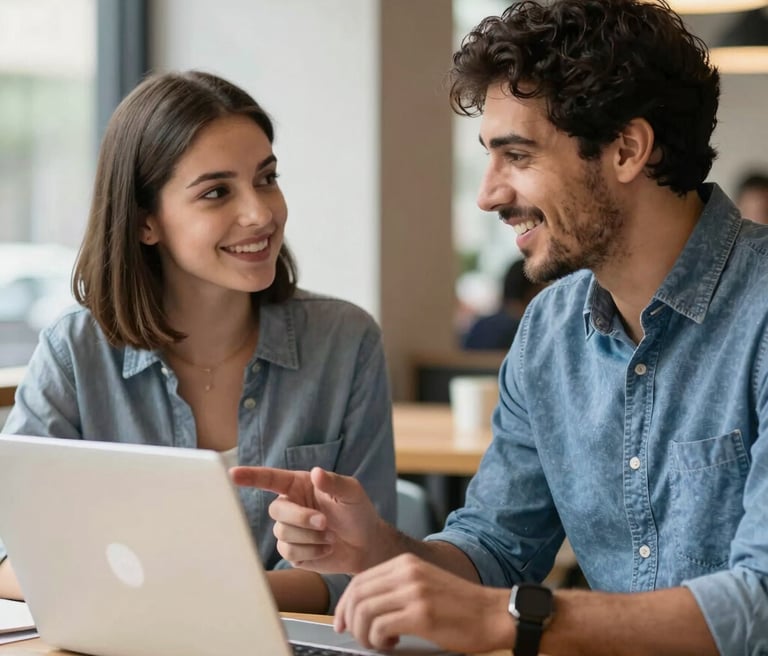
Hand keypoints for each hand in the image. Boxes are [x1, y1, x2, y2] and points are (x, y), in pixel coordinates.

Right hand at [230, 466, 393, 572]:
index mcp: (299, 485)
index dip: (250, 476)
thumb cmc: (358, 512)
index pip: (270, 479)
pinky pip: (290, 553)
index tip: (232, 474)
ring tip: (330, 536)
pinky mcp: (293, 552)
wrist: (366, 545)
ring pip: (282, 534)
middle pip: (276, 510)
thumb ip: (334, 482)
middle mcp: (290, 505)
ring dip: (310, 536)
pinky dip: (311, 551)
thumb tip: (316, 473)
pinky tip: (326, 548)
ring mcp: (289, 529)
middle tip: (325, 522)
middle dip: (300, 518)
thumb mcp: (351, 492)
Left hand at [334, 554, 514, 652]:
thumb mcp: (424, 584)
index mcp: (406, 563)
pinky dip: (378, 640)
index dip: (345, 603)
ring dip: (364, 634)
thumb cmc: (460, 606)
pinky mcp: (421, 614)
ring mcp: (414, 591)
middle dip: (349, 620)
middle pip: (357, 594)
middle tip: (356, 637)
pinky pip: (380, 627)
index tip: (342, 621)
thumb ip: (397, 588)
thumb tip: (364, 608)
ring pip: (364, 612)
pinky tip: (392, 644)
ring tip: (377, 643)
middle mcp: (407, 572)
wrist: (493, 614)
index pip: (359, 580)